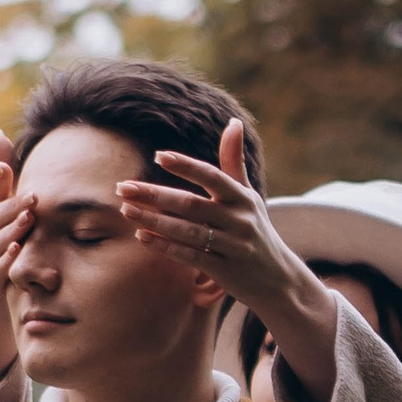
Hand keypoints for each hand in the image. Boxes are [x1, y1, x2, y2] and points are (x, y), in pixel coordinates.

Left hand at [120, 118, 341, 400]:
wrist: (278, 279)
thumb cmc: (255, 230)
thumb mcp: (249, 196)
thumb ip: (234, 162)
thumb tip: (234, 122)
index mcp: (243, 198)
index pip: (212, 176)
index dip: (186, 166)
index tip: (158, 156)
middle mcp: (240, 220)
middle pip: (191, 205)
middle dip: (155, 195)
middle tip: (123, 187)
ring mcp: (234, 247)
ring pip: (188, 232)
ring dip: (154, 221)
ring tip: (126, 210)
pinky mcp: (226, 271)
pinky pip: (191, 257)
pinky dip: (166, 247)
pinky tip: (142, 237)